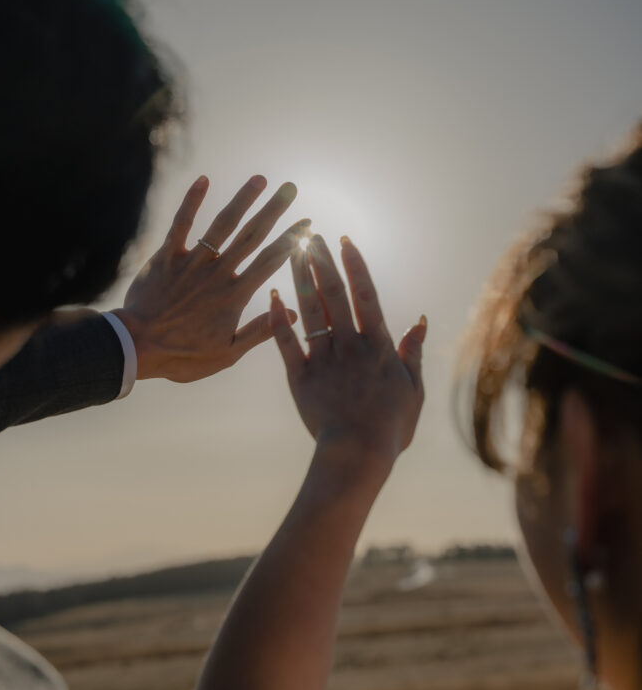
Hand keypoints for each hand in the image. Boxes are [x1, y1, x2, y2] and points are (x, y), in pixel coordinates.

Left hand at [114, 174, 306, 380]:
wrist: (137, 347)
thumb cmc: (183, 356)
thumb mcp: (227, 354)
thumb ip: (260, 331)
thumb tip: (295, 314)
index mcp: (235, 295)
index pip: (271, 261)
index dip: (291, 240)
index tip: (307, 223)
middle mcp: (217, 273)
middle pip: (252, 235)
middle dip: (274, 210)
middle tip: (290, 187)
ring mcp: (192, 262)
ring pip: (222, 224)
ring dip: (242, 199)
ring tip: (260, 179)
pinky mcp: (166, 256)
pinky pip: (181, 224)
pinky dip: (191, 201)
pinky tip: (204, 179)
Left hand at [270, 234, 425, 466]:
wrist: (357, 454)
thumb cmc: (391, 427)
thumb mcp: (413, 389)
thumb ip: (412, 353)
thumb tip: (418, 320)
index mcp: (377, 346)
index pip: (365, 294)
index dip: (354, 265)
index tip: (344, 240)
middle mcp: (349, 345)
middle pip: (333, 294)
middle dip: (322, 261)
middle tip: (310, 234)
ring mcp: (323, 359)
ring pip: (309, 310)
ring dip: (300, 278)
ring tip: (291, 251)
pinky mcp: (300, 377)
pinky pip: (286, 342)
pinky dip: (278, 319)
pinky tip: (272, 296)